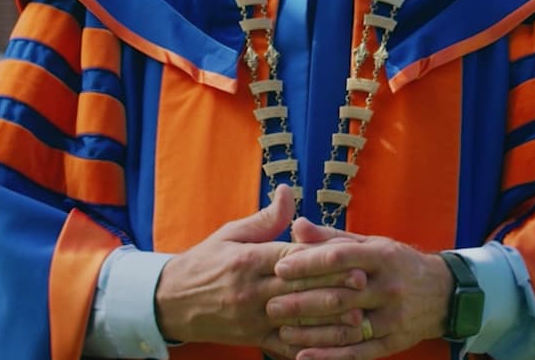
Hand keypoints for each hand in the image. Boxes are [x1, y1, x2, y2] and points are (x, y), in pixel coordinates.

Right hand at [153, 187, 366, 354]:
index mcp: (247, 260)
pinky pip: (284, 346)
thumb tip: (289, 191)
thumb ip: (265, 218)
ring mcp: (251, 319)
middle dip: (333, 286)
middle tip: (363, 283)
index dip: (321, 257)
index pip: (291, 258)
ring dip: (328, 321)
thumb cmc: (205, 262)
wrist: (171, 301)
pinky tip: (332, 346)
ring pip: (296, 321)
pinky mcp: (252, 339)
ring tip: (358, 318)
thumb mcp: (230, 233)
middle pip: (298, 289)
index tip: (350, 253)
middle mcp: (251, 291)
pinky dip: (309, 346)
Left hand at [267, 224, 451, 358]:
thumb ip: (332, 238)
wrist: (442, 293)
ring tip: (281, 331)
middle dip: (303, 300)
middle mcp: (389, 287)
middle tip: (271, 304)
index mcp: (382, 256)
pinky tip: (303, 356)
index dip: (309, 262)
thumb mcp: (370, 244)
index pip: (341, 257)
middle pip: (341, 295)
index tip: (280, 267)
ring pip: (347, 327)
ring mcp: (393, 317)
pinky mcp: (393, 342)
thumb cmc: (396, 263)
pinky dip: (330, 357)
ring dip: (311, 332)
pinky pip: (358, 352)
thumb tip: (297, 225)